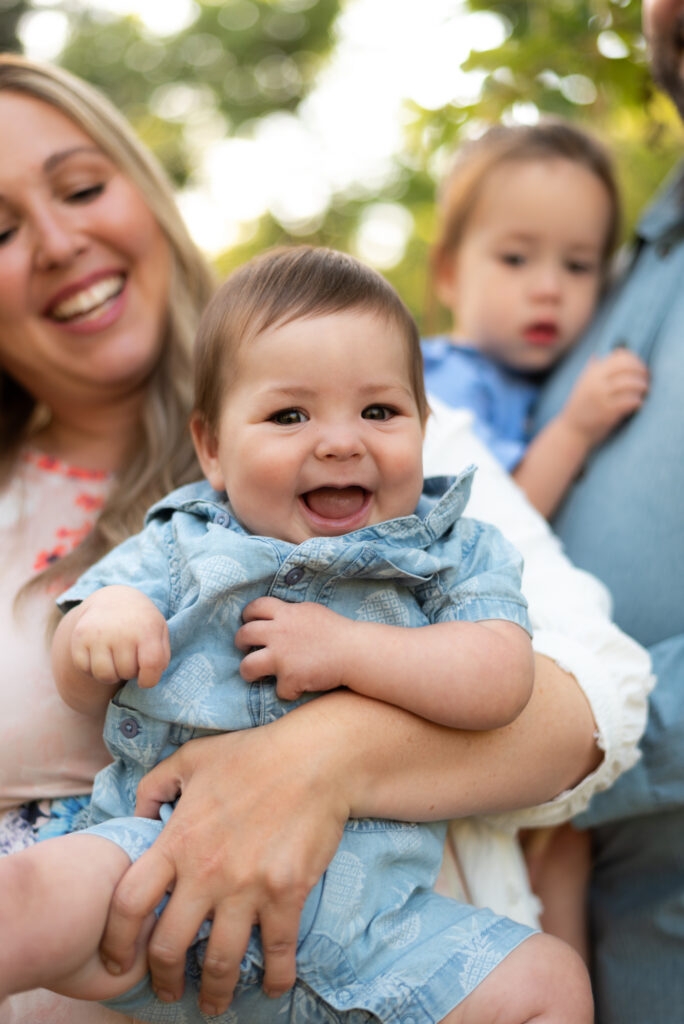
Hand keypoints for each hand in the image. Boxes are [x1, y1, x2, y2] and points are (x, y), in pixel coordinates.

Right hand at [70, 585, 169, 688]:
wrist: (114, 598)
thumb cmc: (141, 623)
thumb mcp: (159, 631)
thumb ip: (161, 657)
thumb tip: (148, 680)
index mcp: (147, 628)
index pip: (151, 665)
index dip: (149, 680)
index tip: (146, 679)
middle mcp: (121, 630)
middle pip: (126, 672)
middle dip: (130, 671)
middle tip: (129, 657)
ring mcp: (98, 634)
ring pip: (104, 675)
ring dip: (111, 674)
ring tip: (115, 659)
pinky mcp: (79, 638)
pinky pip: (85, 669)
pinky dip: (92, 668)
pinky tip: (100, 655)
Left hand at [99, 712, 350, 1015]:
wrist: (315, 758)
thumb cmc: (253, 755)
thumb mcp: (192, 758)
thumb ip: (155, 785)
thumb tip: (138, 817)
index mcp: (177, 840)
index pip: (129, 903)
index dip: (116, 941)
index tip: (119, 961)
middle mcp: (205, 871)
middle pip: (169, 947)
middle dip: (164, 980)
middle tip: (169, 991)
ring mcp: (247, 887)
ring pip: (221, 962)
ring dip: (215, 993)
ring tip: (215, 1003)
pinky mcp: (286, 894)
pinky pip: (277, 952)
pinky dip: (275, 979)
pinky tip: (274, 988)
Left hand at [235, 596, 350, 699]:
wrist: (354, 651)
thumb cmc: (337, 631)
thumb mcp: (311, 612)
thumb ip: (291, 614)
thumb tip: (277, 617)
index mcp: (285, 614)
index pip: (255, 607)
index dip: (247, 615)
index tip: (248, 622)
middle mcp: (278, 633)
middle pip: (243, 635)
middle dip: (240, 643)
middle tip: (245, 648)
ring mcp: (282, 656)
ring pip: (246, 666)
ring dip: (248, 672)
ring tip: (256, 675)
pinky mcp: (289, 677)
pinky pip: (278, 689)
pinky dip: (288, 691)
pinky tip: (297, 688)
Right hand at [561, 349, 648, 447]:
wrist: (571, 430)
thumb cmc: (581, 407)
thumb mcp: (583, 384)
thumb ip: (593, 369)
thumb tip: (603, 353)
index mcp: (592, 373)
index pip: (620, 357)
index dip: (635, 360)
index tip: (641, 368)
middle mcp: (596, 382)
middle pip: (627, 368)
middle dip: (641, 372)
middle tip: (647, 379)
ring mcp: (601, 397)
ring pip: (631, 383)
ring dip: (642, 386)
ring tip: (645, 391)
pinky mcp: (607, 412)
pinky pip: (630, 401)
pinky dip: (638, 401)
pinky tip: (639, 404)